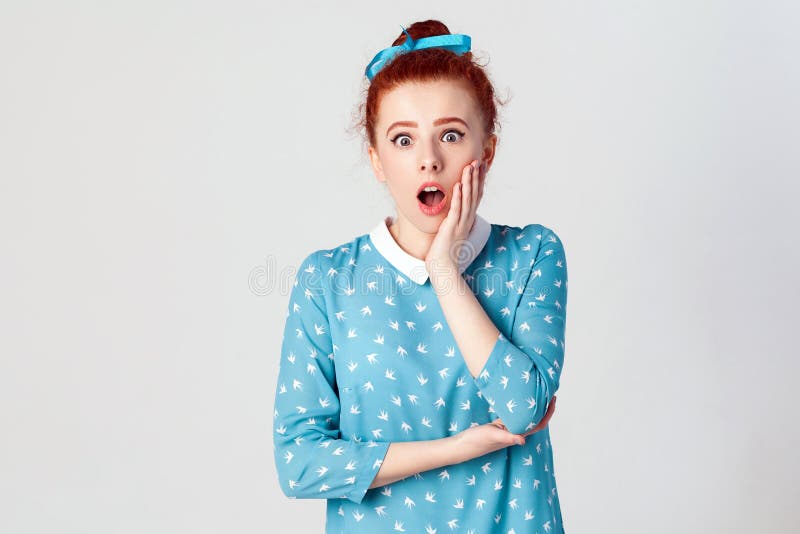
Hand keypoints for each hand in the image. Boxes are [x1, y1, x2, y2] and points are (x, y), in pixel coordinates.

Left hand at [425, 159, 486, 282]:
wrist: (443, 267)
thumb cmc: (445, 250)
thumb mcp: (451, 230)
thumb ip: (454, 219)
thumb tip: (453, 209)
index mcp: (467, 219)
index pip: (476, 196)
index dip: (479, 181)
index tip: (481, 166)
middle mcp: (467, 220)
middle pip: (474, 195)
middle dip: (476, 177)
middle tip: (478, 161)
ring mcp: (460, 224)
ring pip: (466, 200)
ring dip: (468, 182)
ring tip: (469, 167)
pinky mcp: (451, 228)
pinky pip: (455, 210)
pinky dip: (457, 197)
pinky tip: (458, 186)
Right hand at [451, 396, 556, 462]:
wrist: (463, 445)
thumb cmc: (477, 442)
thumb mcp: (492, 436)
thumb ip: (507, 438)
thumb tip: (523, 441)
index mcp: (517, 435)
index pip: (539, 424)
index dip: (548, 413)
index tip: (553, 399)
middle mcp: (515, 432)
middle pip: (536, 419)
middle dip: (544, 407)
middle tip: (549, 390)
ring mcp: (508, 428)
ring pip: (527, 416)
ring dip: (534, 406)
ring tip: (538, 391)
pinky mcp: (500, 425)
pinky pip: (515, 414)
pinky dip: (521, 406)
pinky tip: (521, 397)